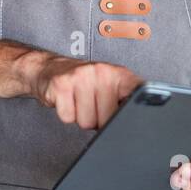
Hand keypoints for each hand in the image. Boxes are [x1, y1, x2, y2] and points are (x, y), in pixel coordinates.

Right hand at [25, 54, 140, 129]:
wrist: (50, 68)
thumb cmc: (83, 82)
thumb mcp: (110, 85)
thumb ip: (126, 99)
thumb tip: (140, 121)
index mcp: (119, 74)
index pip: (137, 96)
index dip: (133, 114)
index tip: (132, 119)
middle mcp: (101, 72)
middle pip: (107, 119)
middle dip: (98, 120)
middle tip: (91, 105)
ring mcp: (81, 77)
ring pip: (87, 121)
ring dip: (81, 117)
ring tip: (78, 102)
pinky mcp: (61, 85)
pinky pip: (68, 117)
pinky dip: (66, 114)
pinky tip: (67, 101)